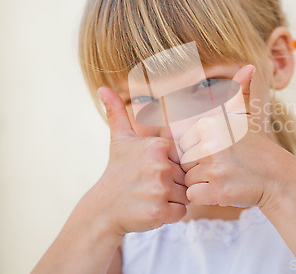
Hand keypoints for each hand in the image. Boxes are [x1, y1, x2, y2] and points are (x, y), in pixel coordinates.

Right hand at [93, 87, 189, 235]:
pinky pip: (180, 213)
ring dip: (171, 200)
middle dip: (172, 185)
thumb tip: (102, 87)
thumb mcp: (119, 140)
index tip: (152, 171)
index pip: (185, 160)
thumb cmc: (117, 172)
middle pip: (186, 178)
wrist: (102, 208)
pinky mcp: (159, 212)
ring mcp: (159, 189)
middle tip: (150, 186)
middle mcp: (161, 166)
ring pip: (185, 196)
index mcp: (159, 146)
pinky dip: (168, 215)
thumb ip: (117, 113)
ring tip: (149, 197)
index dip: (172, 168)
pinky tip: (150, 209)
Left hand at [179, 65, 293, 208]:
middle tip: (223, 166)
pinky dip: (206, 197)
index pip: (183, 143)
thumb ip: (239, 92)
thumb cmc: (257, 148)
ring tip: (226, 177)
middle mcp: (211, 145)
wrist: (278, 177)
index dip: (197, 151)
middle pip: (184, 162)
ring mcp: (215, 169)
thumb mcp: (246, 116)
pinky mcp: (218, 191)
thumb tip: (248, 66)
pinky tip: (223, 189)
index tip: (218, 152)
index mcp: (210, 125)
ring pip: (188, 180)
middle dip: (199, 168)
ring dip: (203, 183)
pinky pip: (194, 196)